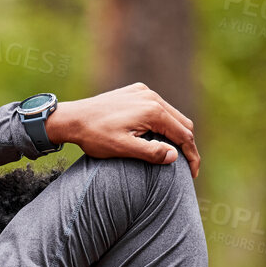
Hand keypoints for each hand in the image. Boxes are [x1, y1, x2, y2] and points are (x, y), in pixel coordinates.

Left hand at [46, 83, 199, 177]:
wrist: (73, 118)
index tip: (192, 174)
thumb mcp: (122, 149)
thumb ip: (150, 152)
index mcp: (153, 111)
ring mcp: (144, 92)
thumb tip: (174, 156)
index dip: (191, 156)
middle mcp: (152, 97)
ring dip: (176, 133)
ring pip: (171, 114)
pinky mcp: (136, 91)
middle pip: (182, 122)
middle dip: (187, 145)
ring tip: (175, 154)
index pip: (184, 135)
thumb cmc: (95, 136)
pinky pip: (158, 107)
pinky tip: (159, 136)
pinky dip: (163, 122)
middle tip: (188, 167)